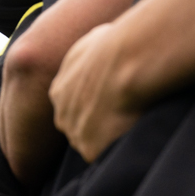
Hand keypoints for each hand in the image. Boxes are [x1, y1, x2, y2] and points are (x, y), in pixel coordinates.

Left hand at [50, 22, 143, 163]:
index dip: (94, 106)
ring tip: (133, 124)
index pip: (74, 107)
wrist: (127, 59)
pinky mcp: (89, 150)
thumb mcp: (95, 40)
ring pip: (91, 144)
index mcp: (60, 90)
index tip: (113, 102)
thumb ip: (91, 55)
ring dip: (109, 138)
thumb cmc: (116, 44)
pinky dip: (119, 146)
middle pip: (78, 128)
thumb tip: (102, 51)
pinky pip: (105, 155)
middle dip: (97, 126)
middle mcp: (62, 114)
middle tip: (124, 116)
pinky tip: (135, 132)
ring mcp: (74, 133)